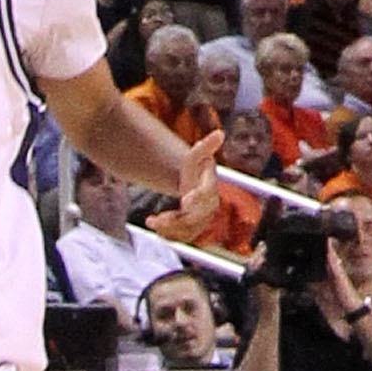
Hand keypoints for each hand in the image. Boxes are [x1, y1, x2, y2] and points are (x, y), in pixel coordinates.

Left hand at [165, 125, 224, 244]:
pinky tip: (153, 226)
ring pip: (188, 231)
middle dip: (177, 220)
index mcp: (210, 187)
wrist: (192, 183)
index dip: (198, 198)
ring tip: (151, 222)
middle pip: (196, 218)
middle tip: (157, 219)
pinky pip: (182, 237)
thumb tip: (220, 133)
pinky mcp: (192, 229)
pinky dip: (168, 235)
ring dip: (170, 230)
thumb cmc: (195, 167)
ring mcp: (201, 220)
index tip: (185, 200)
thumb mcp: (196, 155)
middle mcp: (208, 206)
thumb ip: (206, 146)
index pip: (207, 195)